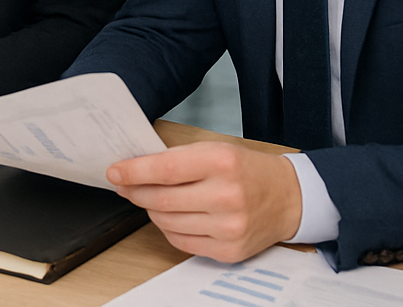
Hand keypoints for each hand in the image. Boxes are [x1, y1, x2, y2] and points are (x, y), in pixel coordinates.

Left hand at [107, 142, 301, 262]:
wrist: (288, 198)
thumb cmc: (246, 170)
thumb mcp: (214, 150)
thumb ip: (176, 159)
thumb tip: (134, 169)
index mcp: (221, 163)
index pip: (165, 169)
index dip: (134, 172)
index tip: (114, 172)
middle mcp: (226, 196)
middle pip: (162, 199)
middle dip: (136, 192)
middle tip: (125, 186)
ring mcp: (229, 227)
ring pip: (167, 222)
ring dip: (150, 210)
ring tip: (150, 199)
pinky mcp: (229, 251)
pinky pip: (181, 242)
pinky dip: (168, 228)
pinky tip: (170, 216)